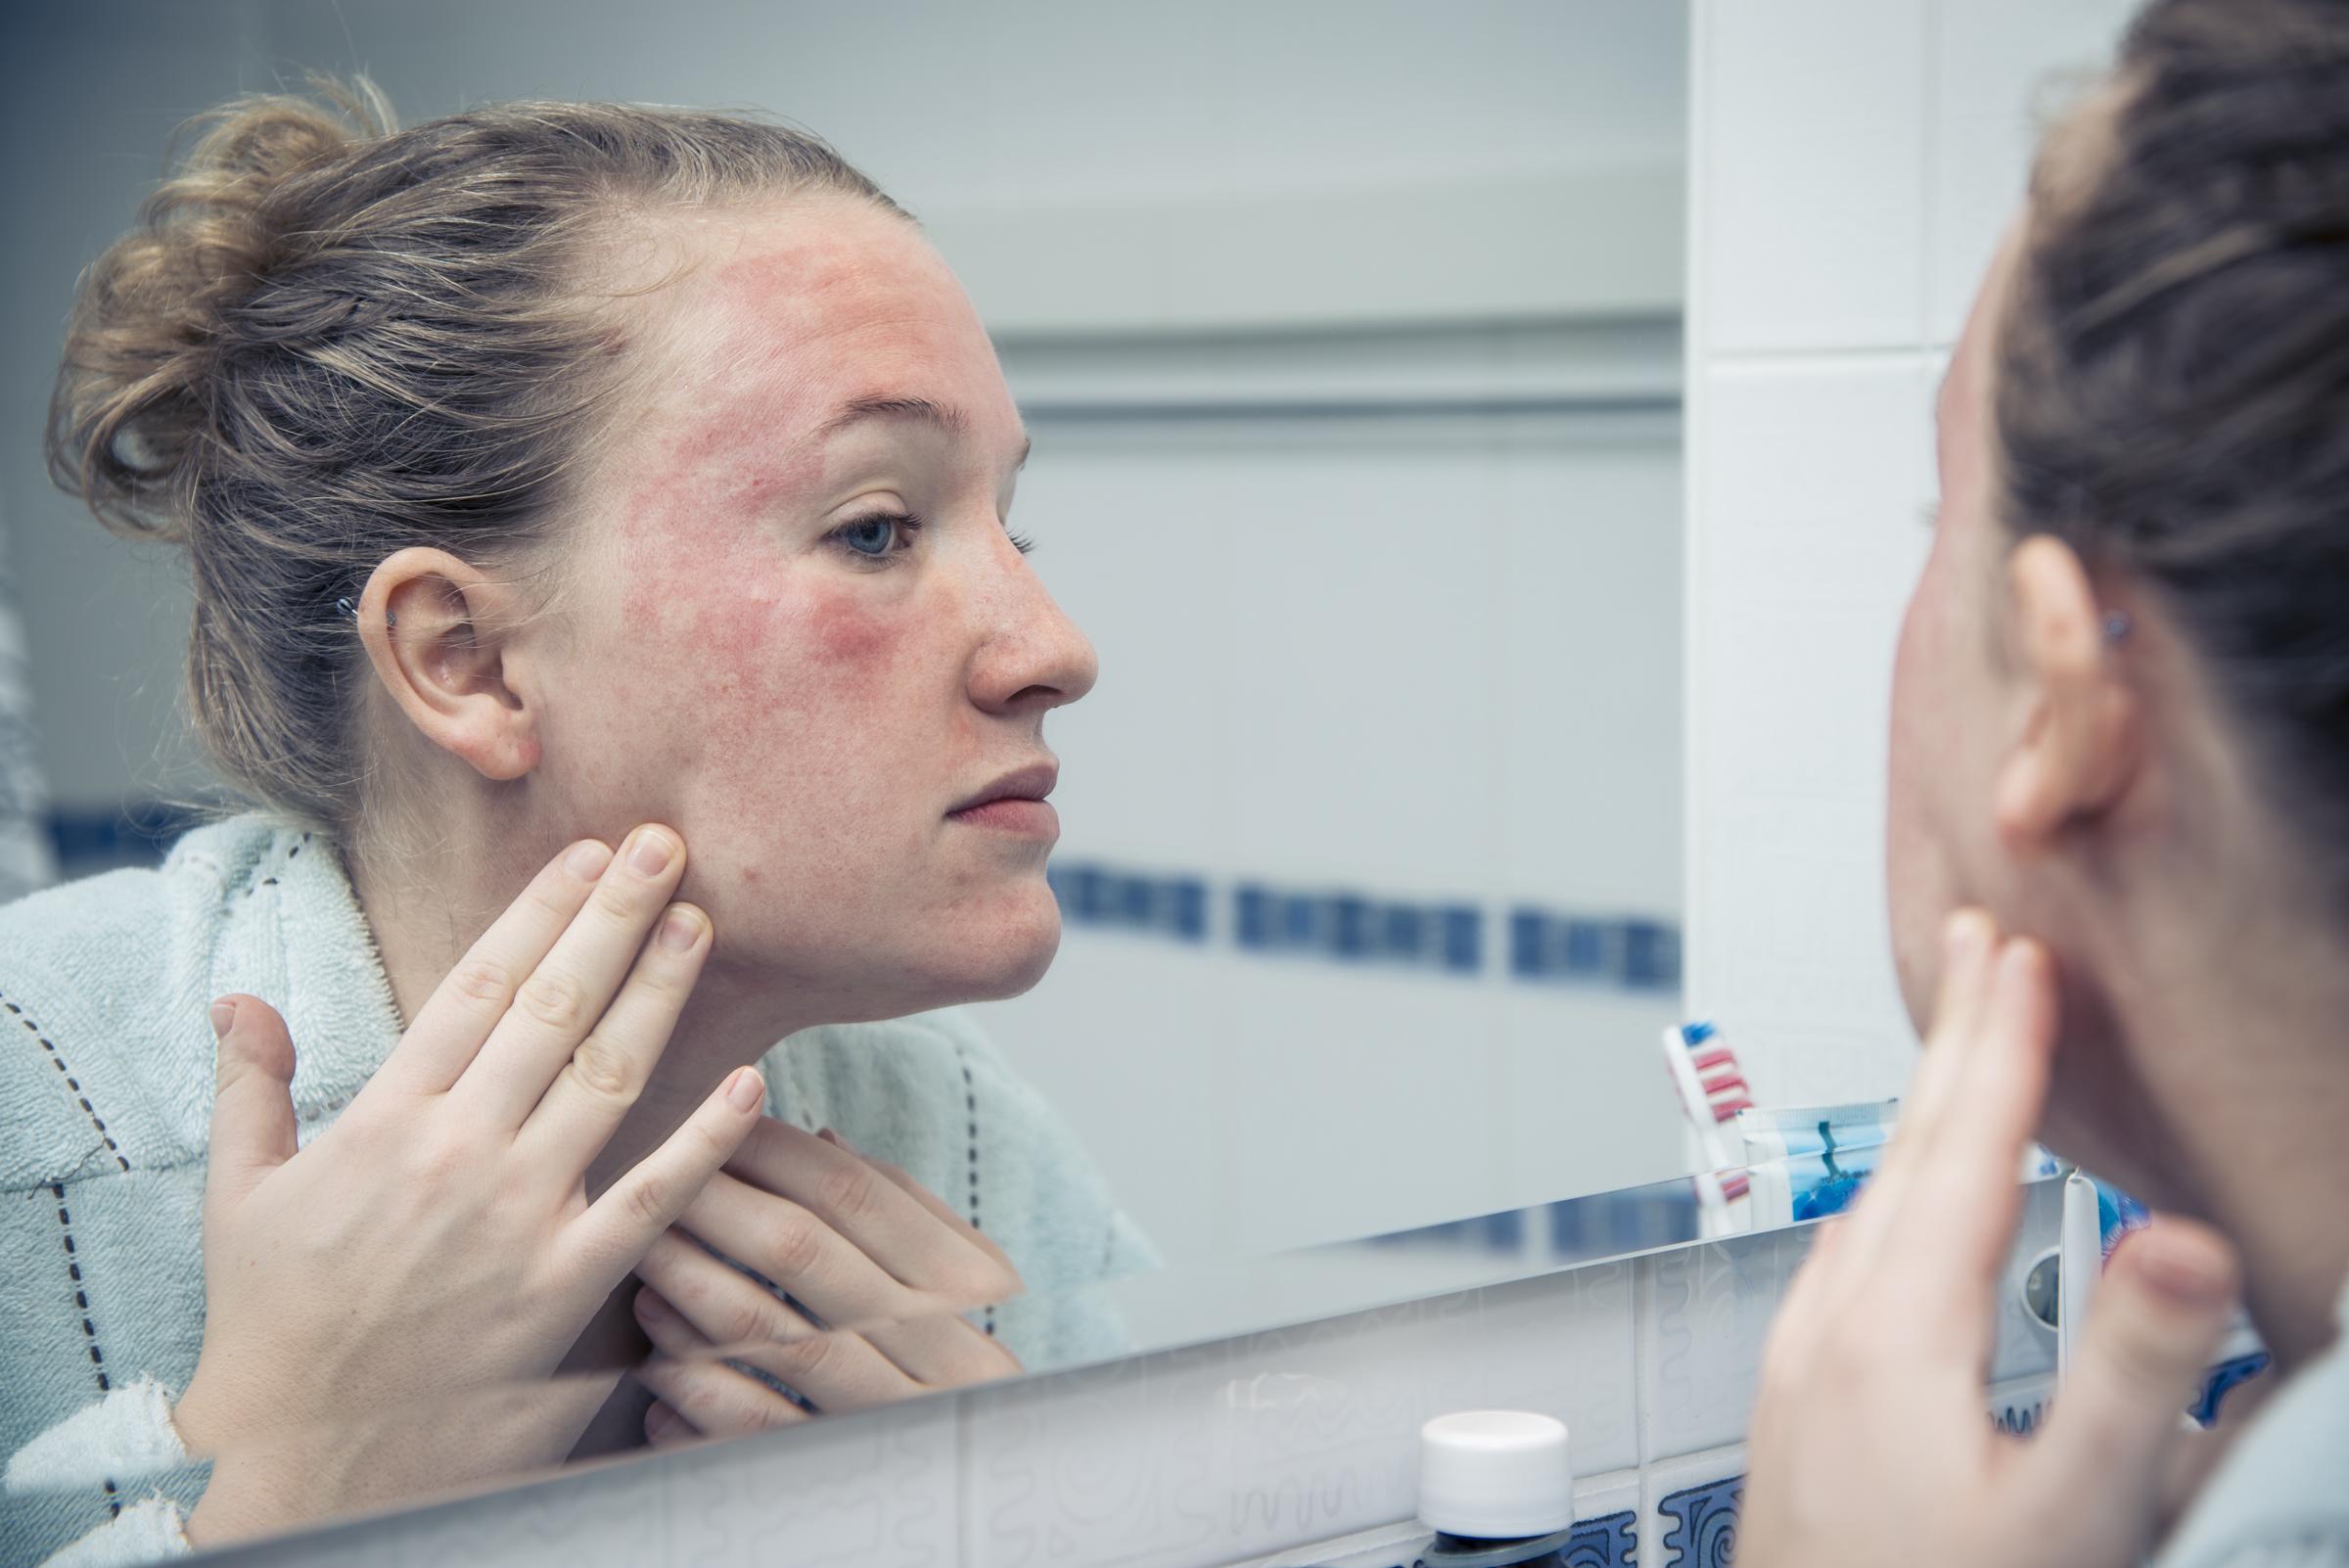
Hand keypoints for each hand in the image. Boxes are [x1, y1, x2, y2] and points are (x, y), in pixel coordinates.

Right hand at [174, 827, 764, 1543]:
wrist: (306, 1454)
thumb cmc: (274, 1324)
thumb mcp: (241, 1196)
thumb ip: (253, 1089)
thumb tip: (240, 1000)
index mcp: (385, 1119)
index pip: (477, 988)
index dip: (539, 911)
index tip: (587, 853)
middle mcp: (458, 1152)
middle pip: (552, 1008)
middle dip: (614, 919)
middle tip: (667, 845)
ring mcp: (517, 1217)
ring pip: (606, 1078)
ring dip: (660, 994)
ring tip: (701, 923)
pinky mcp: (565, 1286)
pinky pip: (650, 1199)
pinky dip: (704, 1140)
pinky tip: (751, 1081)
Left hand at [628, 1123, 1023, 1441]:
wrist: (1000, 1476)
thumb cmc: (958, 1362)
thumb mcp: (958, 1284)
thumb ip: (900, 1211)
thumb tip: (824, 1135)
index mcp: (960, 1282)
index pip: (857, 1193)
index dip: (778, 1154)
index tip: (715, 1127)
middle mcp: (929, 1338)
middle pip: (804, 1253)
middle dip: (717, 1209)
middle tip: (654, 1184)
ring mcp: (887, 1408)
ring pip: (772, 1335)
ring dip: (695, 1292)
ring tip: (643, 1266)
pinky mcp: (842, 1467)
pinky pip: (758, 1426)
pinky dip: (701, 1394)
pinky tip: (656, 1372)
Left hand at [1738, 910, 2239, 1567]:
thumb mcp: (2069, 1516)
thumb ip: (2125, 1375)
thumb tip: (2184, 1241)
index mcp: (1896, 1333)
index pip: (1964, 1151)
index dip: (2004, 1045)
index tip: (2025, 952)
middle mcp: (1830, 1332)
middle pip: (1904, 1157)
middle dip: (1952, 1046)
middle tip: (1981, 947)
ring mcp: (1802, 1372)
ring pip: (1868, 1206)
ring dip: (1920, 1119)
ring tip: (1957, 1058)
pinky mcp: (1799, 1416)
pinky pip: (1846, 1264)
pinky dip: (1890, 1202)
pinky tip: (1895, 1225)